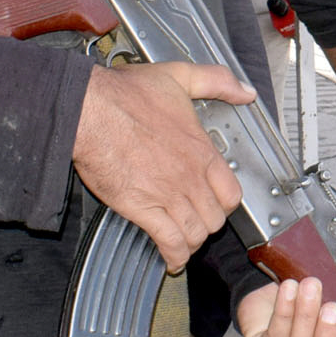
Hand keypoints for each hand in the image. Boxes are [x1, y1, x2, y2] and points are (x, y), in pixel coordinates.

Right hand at [71, 63, 255, 271]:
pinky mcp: (142, 209)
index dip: (226, 202)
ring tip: (185, 242)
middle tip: (196, 222)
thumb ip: (217, 81)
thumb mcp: (180, 76)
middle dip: (207, 224)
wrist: (90, 110)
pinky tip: (171, 259)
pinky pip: (169, 242)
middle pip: (214, 218)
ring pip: (195, 233)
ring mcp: (168, 196)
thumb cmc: (126, 95)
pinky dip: (173, 256)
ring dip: (191, 241)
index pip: (232, 192)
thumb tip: (245, 91)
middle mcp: (190, 177)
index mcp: (201, 150)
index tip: (217, 202)